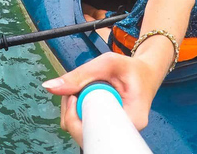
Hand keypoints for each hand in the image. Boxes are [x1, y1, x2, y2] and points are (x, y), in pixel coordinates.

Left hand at [43, 52, 161, 146]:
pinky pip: (86, 126)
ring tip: (80, 89)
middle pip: (84, 134)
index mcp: (131, 120)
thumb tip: (50, 86)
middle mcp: (124, 132)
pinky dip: (78, 112)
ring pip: (82, 131)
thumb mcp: (108, 63)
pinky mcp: (107, 129)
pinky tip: (82, 97)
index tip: (74, 96)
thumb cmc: (131, 68)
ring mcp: (115, 133)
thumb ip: (80, 74)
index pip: (95, 133)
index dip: (76, 118)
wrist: (146, 74)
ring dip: (73, 110)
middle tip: (74, 89)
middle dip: (71, 111)